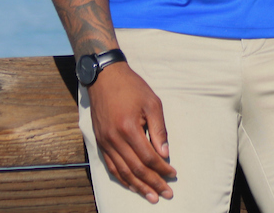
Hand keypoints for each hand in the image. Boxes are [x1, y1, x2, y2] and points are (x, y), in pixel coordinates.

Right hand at [88, 62, 175, 201]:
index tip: (173, 174)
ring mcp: (105, 142)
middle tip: (166, 194)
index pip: (148, 157)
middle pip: (135, 169)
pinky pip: (111, 166)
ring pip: (122, 171)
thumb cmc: (132, 87)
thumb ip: (159, 129)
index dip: (162, 169)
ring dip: (138, 186)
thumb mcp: (152, 102)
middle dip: (153, 183)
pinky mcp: (100, 142)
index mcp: (129, 128)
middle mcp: (114, 139)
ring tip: (151, 196)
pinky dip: (122, 178)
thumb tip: (165, 154)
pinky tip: (132, 185)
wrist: (105, 77)